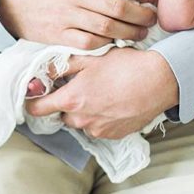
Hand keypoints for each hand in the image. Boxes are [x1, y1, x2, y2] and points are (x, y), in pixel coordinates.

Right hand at [0, 0, 157, 48]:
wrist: (5, 2)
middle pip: (118, 7)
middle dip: (142, 14)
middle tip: (152, 18)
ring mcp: (67, 16)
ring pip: (107, 28)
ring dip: (129, 32)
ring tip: (141, 33)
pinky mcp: (59, 35)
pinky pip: (89, 43)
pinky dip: (106, 44)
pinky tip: (115, 42)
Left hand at [25, 47, 177, 139]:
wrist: (159, 81)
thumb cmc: (125, 66)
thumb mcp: (90, 58)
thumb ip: (61, 66)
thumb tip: (42, 72)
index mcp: (71, 100)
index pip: (37, 109)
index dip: (34, 101)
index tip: (37, 95)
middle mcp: (81, 120)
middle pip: (62, 114)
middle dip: (66, 102)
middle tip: (80, 85)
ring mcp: (98, 130)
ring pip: (81, 121)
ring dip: (85, 110)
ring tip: (102, 92)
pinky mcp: (114, 135)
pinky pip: (98, 127)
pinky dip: (101, 117)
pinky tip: (113, 101)